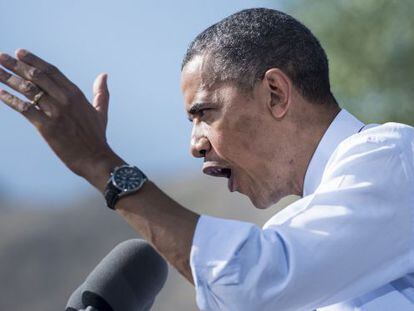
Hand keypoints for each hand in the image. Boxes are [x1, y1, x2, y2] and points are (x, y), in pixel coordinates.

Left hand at [0, 49, 119, 186]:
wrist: (95, 158)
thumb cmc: (97, 137)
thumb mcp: (101, 112)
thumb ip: (101, 93)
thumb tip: (104, 75)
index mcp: (76, 94)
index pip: (52, 71)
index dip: (34, 60)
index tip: (20, 53)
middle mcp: (65, 100)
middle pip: (37, 76)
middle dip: (17, 65)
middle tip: (1, 57)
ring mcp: (56, 113)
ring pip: (28, 90)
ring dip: (9, 78)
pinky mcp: (47, 127)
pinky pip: (24, 109)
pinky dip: (10, 99)